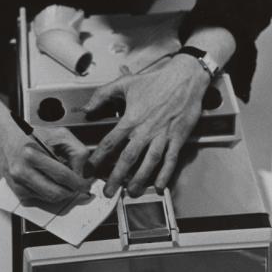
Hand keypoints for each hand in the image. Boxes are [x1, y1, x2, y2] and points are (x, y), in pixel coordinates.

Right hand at [0, 125, 91, 204]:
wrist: (5, 138)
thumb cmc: (32, 135)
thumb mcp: (59, 134)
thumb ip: (76, 151)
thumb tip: (83, 172)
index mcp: (32, 154)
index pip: (62, 175)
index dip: (78, 182)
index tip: (86, 183)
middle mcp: (22, 170)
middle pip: (56, 192)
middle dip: (72, 191)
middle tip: (78, 185)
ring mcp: (18, 183)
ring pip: (50, 198)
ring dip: (62, 193)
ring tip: (66, 182)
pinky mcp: (17, 191)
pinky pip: (40, 199)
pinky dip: (50, 193)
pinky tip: (50, 181)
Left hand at [84, 56, 210, 196]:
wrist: (184, 79)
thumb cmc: (155, 81)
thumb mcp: (125, 83)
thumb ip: (102, 95)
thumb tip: (87, 107)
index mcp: (131, 119)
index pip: (110, 142)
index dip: (98, 158)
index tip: (90, 169)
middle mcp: (146, 130)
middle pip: (128, 158)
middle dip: (117, 177)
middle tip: (109, 192)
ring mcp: (163, 136)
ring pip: (149, 162)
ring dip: (140, 179)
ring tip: (132, 192)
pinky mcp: (178, 138)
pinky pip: (171, 159)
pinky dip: (166, 173)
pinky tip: (160, 185)